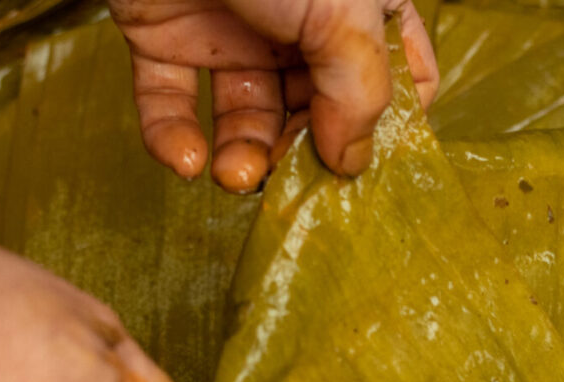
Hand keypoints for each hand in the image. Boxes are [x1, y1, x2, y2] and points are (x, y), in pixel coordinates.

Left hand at [109, 0, 438, 191]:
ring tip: (236, 176)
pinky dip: (174, 140)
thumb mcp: (343, 14)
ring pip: (245, 118)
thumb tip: (351, 163)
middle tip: (291, 182)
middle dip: (302, 154)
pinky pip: (171, 104)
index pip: (397, 75)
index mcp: (357, 6)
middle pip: (316, 111)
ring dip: (242, 159)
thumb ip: (361, 93)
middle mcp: (299, 24)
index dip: (387, 126)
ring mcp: (233, 32)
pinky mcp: (165, 39)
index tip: (366, 166)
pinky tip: (189, 162)